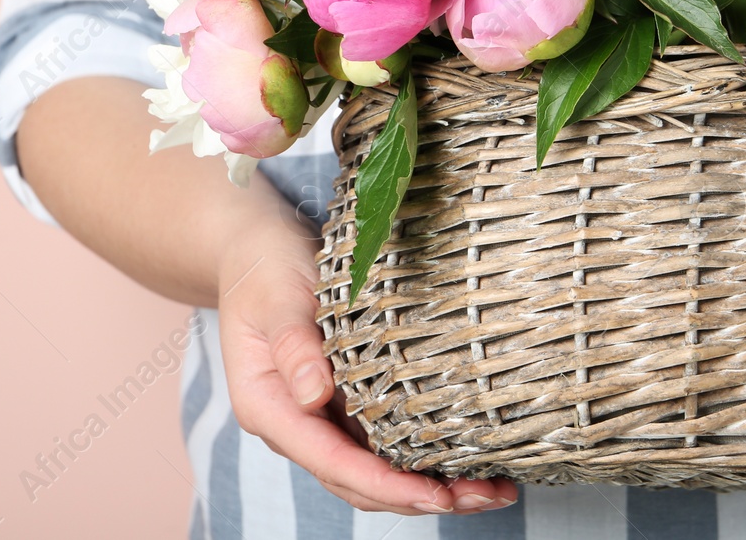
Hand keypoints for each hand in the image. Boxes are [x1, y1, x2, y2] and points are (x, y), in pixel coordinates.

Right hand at [215, 173, 517, 515]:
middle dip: (419, 496)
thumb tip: (316, 394)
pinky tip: (465, 454)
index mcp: (269, 407)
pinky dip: (422, 453)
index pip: (331, 462)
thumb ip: (293, 344)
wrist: (255, 250)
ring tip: (489, 487)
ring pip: (375, 469)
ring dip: (429, 483)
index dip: (385, 484)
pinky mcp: (345, 402)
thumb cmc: (262, 268)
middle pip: (358, 480)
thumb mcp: (274, 297)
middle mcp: (296, 422)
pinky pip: (383, 441)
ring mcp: (321, 417)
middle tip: (483, 496)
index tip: (434, 494)